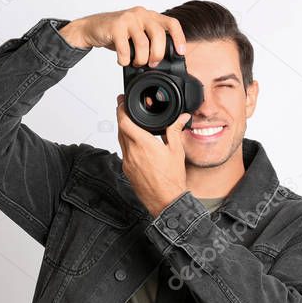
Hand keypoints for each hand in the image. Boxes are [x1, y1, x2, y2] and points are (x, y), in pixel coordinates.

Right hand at [59, 6, 186, 66]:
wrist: (93, 27)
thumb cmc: (117, 33)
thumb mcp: (137, 35)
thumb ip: (150, 42)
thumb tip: (162, 62)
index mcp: (150, 16)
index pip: (172, 23)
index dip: (179, 38)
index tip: (181, 52)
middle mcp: (142, 14)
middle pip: (159, 35)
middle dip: (157, 54)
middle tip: (152, 64)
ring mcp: (128, 19)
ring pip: (143, 43)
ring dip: (140, 59)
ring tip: (135, 62)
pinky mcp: (116, 26)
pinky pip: (125, 48)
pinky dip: (125, 59)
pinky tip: (122, 60)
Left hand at [115, 93, 188, 217]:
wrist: (166, 201)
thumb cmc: (171, 179)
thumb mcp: (176, 151)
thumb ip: (175, 130)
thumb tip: (181, 117)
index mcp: (143, 144)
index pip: (124, 121)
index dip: (120, 109)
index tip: (121, 101)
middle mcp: (131, 153)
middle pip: (120, 129)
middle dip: (122, 117)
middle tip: (125, 108)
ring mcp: (127, 163)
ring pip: (120, 141)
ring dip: (123, 130)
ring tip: (131, 124)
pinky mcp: (127, 171)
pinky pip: (124, 152)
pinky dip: (127, 144)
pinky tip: (135, 144)